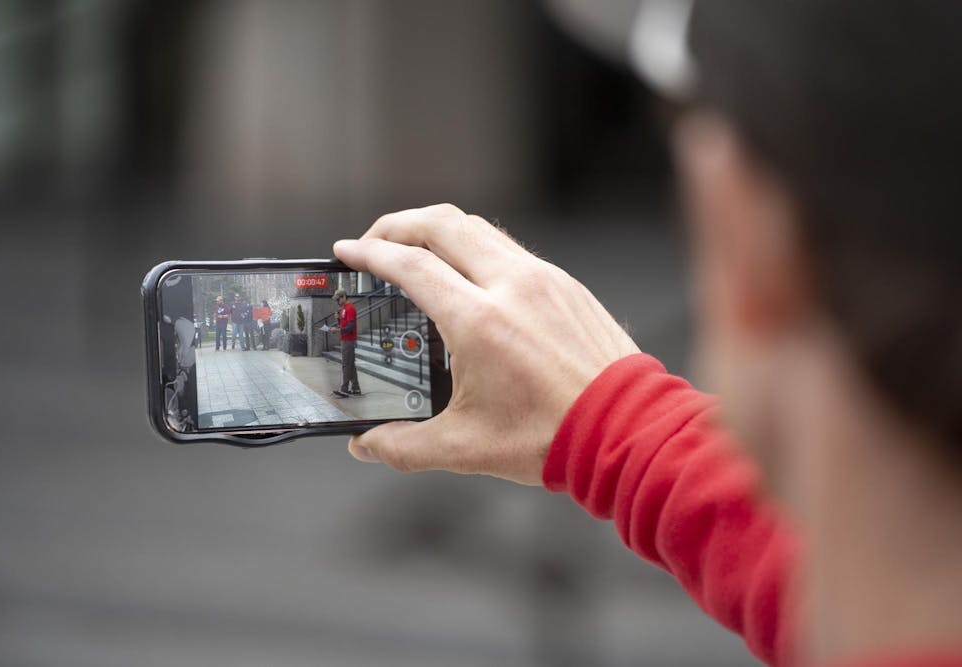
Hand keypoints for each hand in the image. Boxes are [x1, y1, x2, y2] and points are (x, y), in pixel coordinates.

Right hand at [334, 204, 640, 484]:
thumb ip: (404, 447)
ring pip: (477, 228)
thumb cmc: (556, 435)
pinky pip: (509, 246)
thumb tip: (367, 446)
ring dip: (437, 229)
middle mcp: (511, 287)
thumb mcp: (466, 448)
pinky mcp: (565, 284)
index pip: (410, 266)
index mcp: (479, 322)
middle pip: (440, 224)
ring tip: (416, 249)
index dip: (370, 253)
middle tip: (374, 241)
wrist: (626, 429)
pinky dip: (475, 246)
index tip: (348, 251)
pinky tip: (468, 273)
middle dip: (397, 224)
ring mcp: (543, 279)